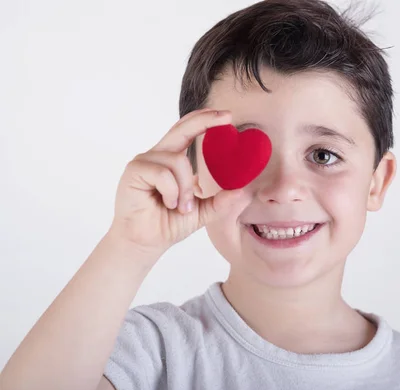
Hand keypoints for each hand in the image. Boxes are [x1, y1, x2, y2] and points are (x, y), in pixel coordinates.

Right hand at [108, 109, 248, 257]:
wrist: (146, 243)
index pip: (188, 132)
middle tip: (227, 117)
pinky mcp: (135, 171)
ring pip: (178, 161)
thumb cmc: (168, 224)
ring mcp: (144, 162)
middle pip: (181, 128)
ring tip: (180, 207)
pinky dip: (172, 192)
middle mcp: (157, 156)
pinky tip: (167, 204)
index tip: (227, 116)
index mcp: (171, 160)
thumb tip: (244, 192)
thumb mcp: (202, 212)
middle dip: (205, 121)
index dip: (206, 120)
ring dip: (185, 189)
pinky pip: (164, 173)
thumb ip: (221, 201)